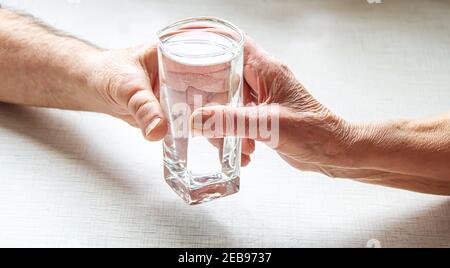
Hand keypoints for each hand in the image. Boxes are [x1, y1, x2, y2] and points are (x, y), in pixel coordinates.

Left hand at [86, 44, 252, 164]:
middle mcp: (188, 71)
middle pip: (223, 91)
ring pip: (213, 109)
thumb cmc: (107, 72)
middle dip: (239, 113)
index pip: (219, 63)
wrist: (94, 87)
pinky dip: (209, 136)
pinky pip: (198, 122)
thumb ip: (142, 107)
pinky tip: (222, 149)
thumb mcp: (126, 86)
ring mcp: (185, 91)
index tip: (252, 104)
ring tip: (244, 150)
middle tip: (252, 136)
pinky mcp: (178, 109)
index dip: (238, 84)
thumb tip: (158, 130)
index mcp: (181, 52)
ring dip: (227, 128)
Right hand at [191, 38, 362, 176]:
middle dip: (209, 95)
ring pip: (228, 101)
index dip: (211, 44)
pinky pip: (237, 119)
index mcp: (266, 70)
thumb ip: (229, 121)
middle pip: (224, 75)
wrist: (334, 153)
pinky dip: (232, 134)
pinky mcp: (262, 117)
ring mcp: (262, 99)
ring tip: (229, 141)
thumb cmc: (314, 132)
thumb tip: (196, 119)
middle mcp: (262, 80)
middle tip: (197, 110)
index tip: (190, 52)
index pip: (234, 44)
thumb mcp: (267, 124)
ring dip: (222, 122)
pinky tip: (240, 150)